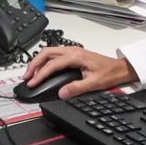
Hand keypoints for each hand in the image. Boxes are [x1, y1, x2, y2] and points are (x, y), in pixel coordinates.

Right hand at [23, 47, 138, 98]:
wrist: (119, 68)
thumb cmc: (109, 73)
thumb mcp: (94, 83)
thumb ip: (77, 88)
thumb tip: (61, 93)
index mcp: (76, 56)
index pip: (52, 64)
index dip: (40, 74)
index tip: (32, 83)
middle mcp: (73, 51)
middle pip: (46, 53)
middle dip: (34, 64)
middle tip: (26, 77)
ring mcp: (72, 51)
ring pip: (49, 52)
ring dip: (38, 62)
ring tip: (31, 74)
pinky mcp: (73, 54)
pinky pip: (54, 54)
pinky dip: (45, 61)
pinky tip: (42, 69)